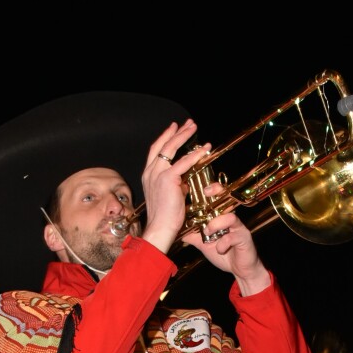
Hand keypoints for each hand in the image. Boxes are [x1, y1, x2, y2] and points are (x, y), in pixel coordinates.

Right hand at [140, 120, 210, 254]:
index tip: (174, 129)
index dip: (165, 138)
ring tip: (194, 128)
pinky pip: (183, 162)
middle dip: (176, 132)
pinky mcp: (167, 179)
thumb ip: (176, 185)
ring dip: (184, 136)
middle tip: (187, 124)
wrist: (160, 228)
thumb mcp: (170, 196)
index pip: (156, 151)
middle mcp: (150, 172)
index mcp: (149, 175)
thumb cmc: (164, 217)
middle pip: (163, 144)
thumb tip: (185, 182)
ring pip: (171, 148)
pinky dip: (195, 154)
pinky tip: (204, 149)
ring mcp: (157, 174)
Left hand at [180, 180, 270, 295]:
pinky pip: (232, 237)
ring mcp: (238, 228)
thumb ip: (195, 238)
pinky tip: (219, 249)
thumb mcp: (205, 245)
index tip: (203, 190)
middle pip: (227, 200)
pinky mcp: (244, 238)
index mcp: (222, 219)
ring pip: (229, 217)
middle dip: (217, 194)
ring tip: (208, 233)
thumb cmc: (225, 255)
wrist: (240, 269)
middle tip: (207, 195)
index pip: (219, 199)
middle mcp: (231, 220)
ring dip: (216, 224)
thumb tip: (181, 233)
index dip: (213, 191)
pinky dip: (223, 244)